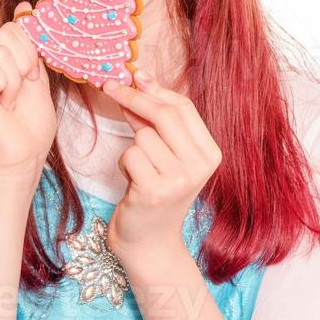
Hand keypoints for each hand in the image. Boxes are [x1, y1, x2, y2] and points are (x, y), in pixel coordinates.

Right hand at [0, 2, 56, 181]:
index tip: (30, 80)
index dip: (31, 54)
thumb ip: (29, 43)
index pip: (15, 28)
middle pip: (9, 34)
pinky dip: (5, 86)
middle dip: (25, 65)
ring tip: (8, 101)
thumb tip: (24, 6)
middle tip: (18, 93)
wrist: (24, 154)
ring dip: (16, 80)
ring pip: (2, 50)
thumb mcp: (36, 73)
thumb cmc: (30, 122)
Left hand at [102, 70, 221, 259]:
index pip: (184, 107)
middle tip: (110, 88)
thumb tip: (140, 80)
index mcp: (210, 153)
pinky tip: (132, 181)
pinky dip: (124, 164)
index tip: (133, 76)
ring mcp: (180, 179)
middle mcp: (200, 166)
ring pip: (144, 136)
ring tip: (138, 169)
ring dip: (131, 147)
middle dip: (133, 98)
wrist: (150, 243)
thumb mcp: (166, 155)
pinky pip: (131, 155)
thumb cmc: (154, 193)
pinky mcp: (155, 191)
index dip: (156, 89)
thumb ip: (157, 121)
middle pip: (165, 114)